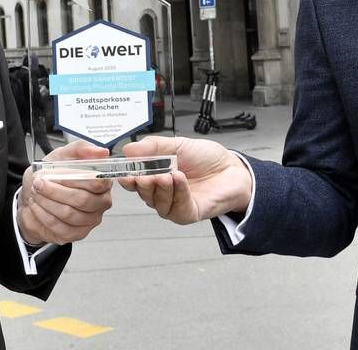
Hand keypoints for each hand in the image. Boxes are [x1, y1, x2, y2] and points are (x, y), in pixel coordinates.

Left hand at [18, 141, 112, 244]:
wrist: (33, 195)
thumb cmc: (50, 175)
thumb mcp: (61, 156)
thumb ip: (80, 149)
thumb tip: (102, 151)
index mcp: (102, 182)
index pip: (98, 183)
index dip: (75, 178)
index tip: (55, 172)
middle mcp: (101, 202)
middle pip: (83, 200)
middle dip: (56, 191)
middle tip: (39, 183)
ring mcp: (90, 220)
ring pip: (69, 214)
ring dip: (48, 202)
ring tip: (36, 193)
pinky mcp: (77, 234)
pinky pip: (60, 227)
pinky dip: (44, 214)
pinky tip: (37, 206)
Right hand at [118, 136, 251, 223]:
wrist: (233, 168)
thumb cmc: (206, 158)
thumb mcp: (177, 144)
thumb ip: (153, 147)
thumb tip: (128, 148)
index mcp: (155, 174)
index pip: (134, 180)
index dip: (127, 177)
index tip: (124, 172)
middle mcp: (162, 192)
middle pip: (143, 194)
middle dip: (142, 184)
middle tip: (144, 175)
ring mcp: (174, 204)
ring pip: (157, 203)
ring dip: (160, 188)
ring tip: (167, 174)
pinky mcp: (188, 214)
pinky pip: (176, 208)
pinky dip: (177, 192)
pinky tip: (180, 179)